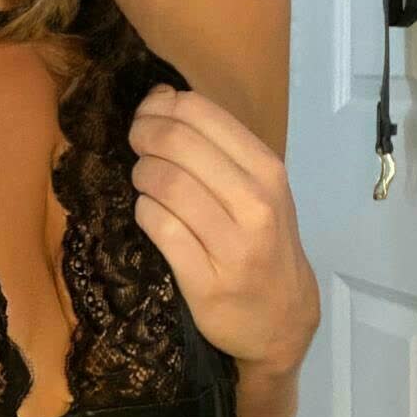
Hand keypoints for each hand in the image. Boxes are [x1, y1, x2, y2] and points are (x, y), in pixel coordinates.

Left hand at [127, 83, 319, 374]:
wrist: (281, 320)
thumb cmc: (262, 242)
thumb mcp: (258, 189)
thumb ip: (214, 145)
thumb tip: (160, 96)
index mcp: (267, 170)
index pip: (198, 113)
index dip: (158, 108)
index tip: (146, 116)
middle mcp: (255, 203)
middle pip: (175, 143)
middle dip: (142, 136)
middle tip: (136, 146)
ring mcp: (232, 244)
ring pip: (161, 183)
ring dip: (141, 177)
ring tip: (145, 184)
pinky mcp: (205, 280)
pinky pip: (156, 226)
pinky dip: (143, 214)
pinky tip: (150, 216)